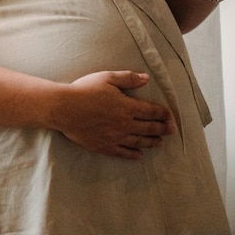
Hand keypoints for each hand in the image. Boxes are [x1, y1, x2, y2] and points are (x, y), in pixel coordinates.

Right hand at [56, 71, 175, 159]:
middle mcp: (125, 124)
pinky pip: (123, 152)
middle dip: (162, 129)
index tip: (170, 116)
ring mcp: (115, 137)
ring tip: (159, 143)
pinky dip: (133, 154)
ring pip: (139, 142)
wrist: (64, 108)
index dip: (163, 114)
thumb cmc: (84, 90)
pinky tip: (139, 156)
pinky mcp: (104, 146)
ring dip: (151, 142)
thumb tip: (146, 78)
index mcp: (127, 106)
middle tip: (171, 131)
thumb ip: (128, 78)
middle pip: (149, 128)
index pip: (152, 111)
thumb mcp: (107, 78)